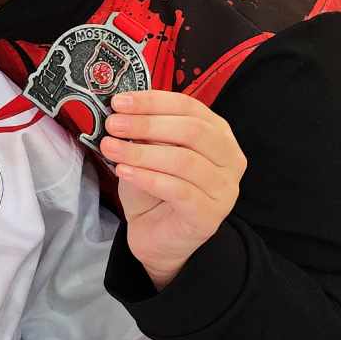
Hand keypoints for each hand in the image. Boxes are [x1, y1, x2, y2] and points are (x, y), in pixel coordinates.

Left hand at [100, 91, 244, 288]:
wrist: (157, 238)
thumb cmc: (154, 190)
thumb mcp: (148, 152)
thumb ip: (145, 132)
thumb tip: (122, 110)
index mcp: (218, 134)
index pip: (189, 107)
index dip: (153, 101)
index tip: (119, 102)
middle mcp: (230, 159)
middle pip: (192, 131)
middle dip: (147, 124)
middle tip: (114, 124)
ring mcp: (224, 189)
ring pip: (184, 160)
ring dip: (142, 151)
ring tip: (110, 147)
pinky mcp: (209, 215)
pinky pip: (178, 190)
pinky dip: (147, 177)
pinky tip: (124, 171)